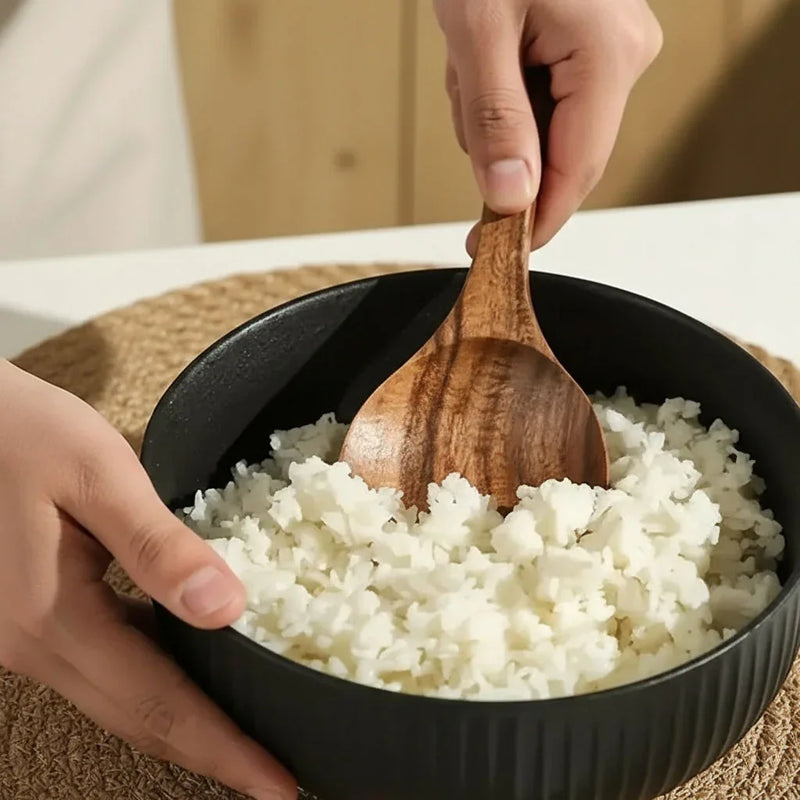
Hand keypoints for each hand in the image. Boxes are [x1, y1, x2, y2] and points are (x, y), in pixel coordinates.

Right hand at [0, 360, 294, 799]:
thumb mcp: (95, 473)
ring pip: (119, 700)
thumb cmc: (20, 432)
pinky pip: (104, 668)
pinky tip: (192, 674)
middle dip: (212, 753)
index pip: (158, 701)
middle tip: (277, 779)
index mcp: (53, 618)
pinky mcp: (29, 618)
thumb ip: (157, 543)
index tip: (279, 785)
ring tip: (245, 739)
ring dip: (184, 725)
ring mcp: (25, 638)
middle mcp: (34, 645)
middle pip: (138, 718)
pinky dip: (155, 685)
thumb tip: (225, 605)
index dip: (222, 748)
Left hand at [435, 0, 661, 252]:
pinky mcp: (590, 47)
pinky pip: (543, 101)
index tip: (492, 252)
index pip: (575, 172)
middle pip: (559, 154)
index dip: (533, 221)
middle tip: (469, 85)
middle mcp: (625, 57)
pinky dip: (503, 90)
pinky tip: (488, 50)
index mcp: (609, 56)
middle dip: (501, 143)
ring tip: (475, 55)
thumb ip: (497, 122)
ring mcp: (611, 51)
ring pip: (544, 130)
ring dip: (495, 111)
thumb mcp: (478, 31)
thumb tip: (511, 199)